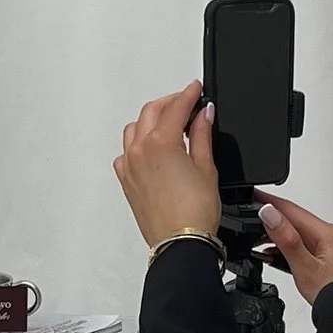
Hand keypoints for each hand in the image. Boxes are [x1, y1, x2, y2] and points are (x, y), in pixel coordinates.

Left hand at [115, 82, 221, 247]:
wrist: (180, 243)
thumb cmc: (193, 213)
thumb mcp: (207, 167)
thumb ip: (202, 135)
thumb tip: (203, 115)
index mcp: (161, 142)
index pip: (176, 106)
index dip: (189, 94)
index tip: (197, 89)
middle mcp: (140, 150)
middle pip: (152, 111)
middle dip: (170, 102)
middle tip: (187, 102)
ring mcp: (129, 165)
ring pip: (134, 128)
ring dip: (151, 120)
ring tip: (170, 123)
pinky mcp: (126, 180)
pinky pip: (126, 152)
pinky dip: (138, 143)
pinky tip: (152, 148)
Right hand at [257, 194, 332, 303]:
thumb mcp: (305, 267)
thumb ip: (286, 239)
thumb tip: (269, 213)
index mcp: (327, 233)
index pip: (291, 209)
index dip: (269, 202)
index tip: (252, 195)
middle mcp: (332, 236)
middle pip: (295, 221)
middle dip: (271, 219)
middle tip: (248, 218)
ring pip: (299, 234)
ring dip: (279, 236)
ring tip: (256, 239)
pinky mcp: (331, 260)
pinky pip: (306, 246)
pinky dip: (290, 249)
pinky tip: (277, 256)